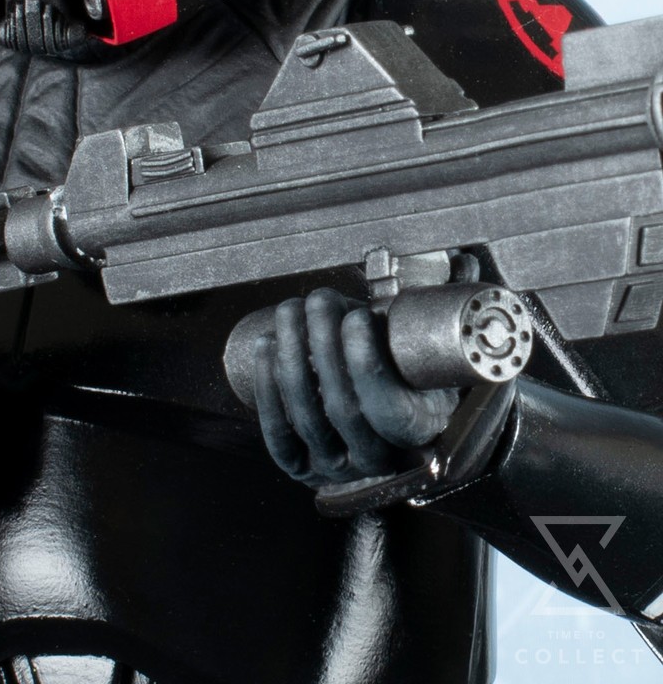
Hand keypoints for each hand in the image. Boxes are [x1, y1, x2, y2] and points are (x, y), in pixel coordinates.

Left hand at [253, 288, 459, 487]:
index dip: (366, 363)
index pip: (388, 409)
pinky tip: (266, 348)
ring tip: (290, 311)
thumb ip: (445, 316)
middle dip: (323, 346)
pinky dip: (267, 389)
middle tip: (317, 299)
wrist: (391, 433)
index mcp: (419, 438)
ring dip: (292, 356)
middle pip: (341, 407)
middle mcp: (376, 461)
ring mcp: (336, 468)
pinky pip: (277, 434)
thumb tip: (461, 260)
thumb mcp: (435, 359)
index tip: (356, 316)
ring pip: (306, 416)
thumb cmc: (412, 383)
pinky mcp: (301, 466)